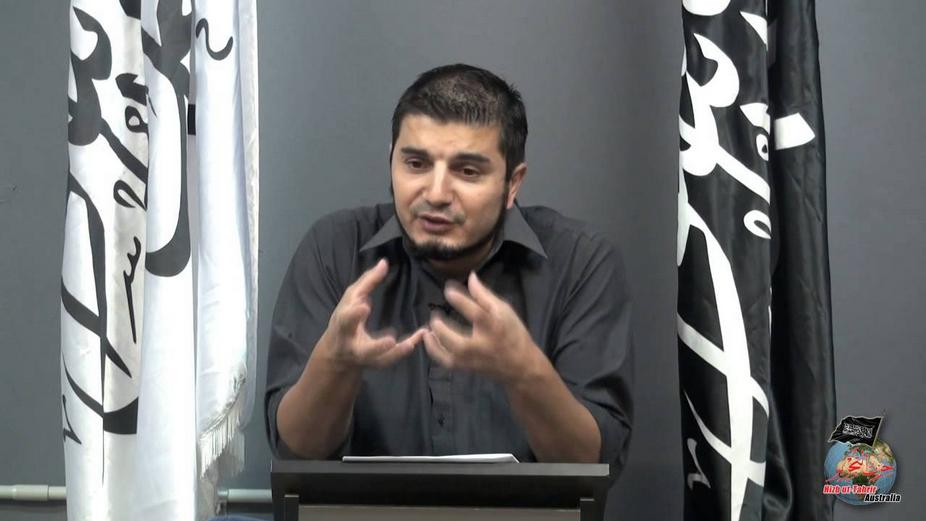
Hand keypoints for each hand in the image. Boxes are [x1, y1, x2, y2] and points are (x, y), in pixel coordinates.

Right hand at [324, 258, 425, 368]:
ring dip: (396, 354)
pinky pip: (392, 358)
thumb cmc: (345, 318)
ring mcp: (366, 358)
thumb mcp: (350, 299)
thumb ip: (367, 282)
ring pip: (381, 360)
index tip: (365, 306)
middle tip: (390, 341)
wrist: (337, 354)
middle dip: (376, 347)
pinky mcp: (376, 363)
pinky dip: (406, 349)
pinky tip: (421, 336)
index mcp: (343, 326)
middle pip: (363, 350)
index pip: (346, 320)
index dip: (354, 315)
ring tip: (411, 344)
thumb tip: (384, 262)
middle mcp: (353, 346)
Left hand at [423, 271, 540, 384]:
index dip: (459, 299)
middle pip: (457, 340)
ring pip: (449, 355)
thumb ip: (484, 294)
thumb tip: (471, 276)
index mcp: (494, 327)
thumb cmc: (513, 333)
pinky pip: (447, 363)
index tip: (448, 289)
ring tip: (427, 328)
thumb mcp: (504, 310)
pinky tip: (430, 340)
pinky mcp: (467, 368)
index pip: (476, 312)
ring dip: (434, 341)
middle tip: (434, 314)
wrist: (520, 365)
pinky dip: (435, 352)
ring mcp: (473, 359)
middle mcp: (482, 345)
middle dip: (441, 326)